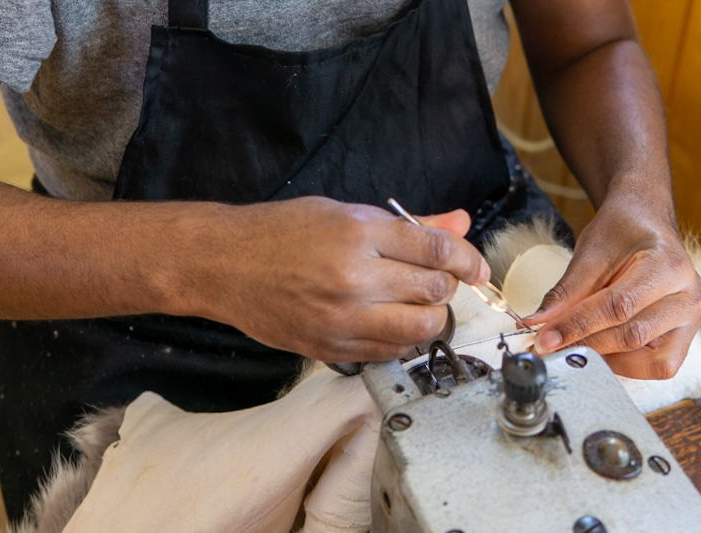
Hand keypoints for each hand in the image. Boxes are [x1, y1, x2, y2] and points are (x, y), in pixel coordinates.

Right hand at [179, 197, 488, 362]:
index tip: (476, 268)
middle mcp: (352, 277)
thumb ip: (407, 223)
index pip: (437, 251)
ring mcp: (340, 318)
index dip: (468, 259)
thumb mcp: (344, 212)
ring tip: (415, 304)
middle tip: (435, 281)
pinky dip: (401, 339)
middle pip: (434, 291)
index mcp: (357, 234)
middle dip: (445, 286)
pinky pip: (389, 352)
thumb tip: (457, 223)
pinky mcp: (329, 347)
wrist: (224, 264)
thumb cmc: (280, 232)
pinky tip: (388, 322)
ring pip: (420, 328)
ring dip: (430, 317)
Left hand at [525, 191, 700, 379]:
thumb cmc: (622, 233)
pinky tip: (599, 347)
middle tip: (548, 346)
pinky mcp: (685, 338)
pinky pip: (656, 366)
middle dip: (584, 344)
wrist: (647, 224)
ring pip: (648, 361)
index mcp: (669, 266)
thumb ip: (565, 292)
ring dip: (605, 358)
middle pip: (632, 336)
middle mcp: (689, 296)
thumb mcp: (590, 253)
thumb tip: (537, 324)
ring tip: (572, 345)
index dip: (577, 326)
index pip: (618, 307)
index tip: (544, 339)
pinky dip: (624, 363)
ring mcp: (693, 320)